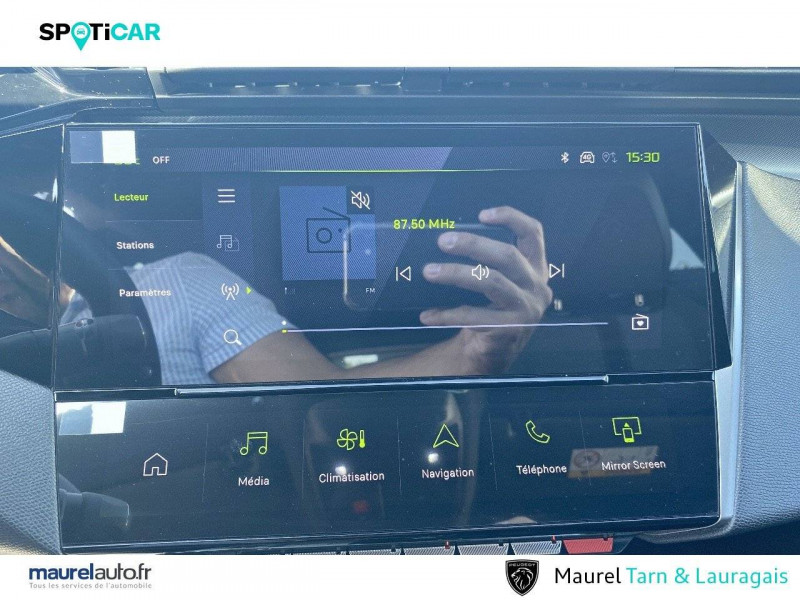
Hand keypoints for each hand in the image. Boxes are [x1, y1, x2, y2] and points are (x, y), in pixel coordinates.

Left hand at [420, 206, 552, 372]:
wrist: (496, 350)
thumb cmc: (493, 308)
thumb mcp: (502, 280)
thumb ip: (489, 260)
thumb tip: (450, 238)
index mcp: (536, 267)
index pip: (533, 233)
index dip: (511, 218)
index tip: (482, 214)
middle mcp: (537, 286)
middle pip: (508, 256)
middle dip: (473, 244)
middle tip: (443, 241)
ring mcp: (526, 309)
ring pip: (492, 282)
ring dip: (456, 274)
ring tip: (429, 271)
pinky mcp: (510, 329)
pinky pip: (474, 317)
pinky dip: (448, 314)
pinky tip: (428, 315)